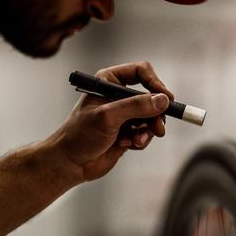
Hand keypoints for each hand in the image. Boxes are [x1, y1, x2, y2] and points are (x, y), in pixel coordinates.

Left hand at [45, 62, 172, 180]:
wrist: (70, 163)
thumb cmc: (79, 135)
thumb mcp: (108, 117)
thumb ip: (136, 106)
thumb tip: (162, 100)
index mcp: (109, 81)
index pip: (141, 72)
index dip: (155, 83)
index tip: (165, 98)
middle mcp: (118, 95)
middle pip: (151, 96)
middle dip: (155, 113)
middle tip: (158, 127)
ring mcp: (124, 114)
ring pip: (151, 116)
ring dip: (148, 130)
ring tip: (137, 140)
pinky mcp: (128, 131)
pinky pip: (145, 132)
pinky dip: (141, 139)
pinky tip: (127, 144)